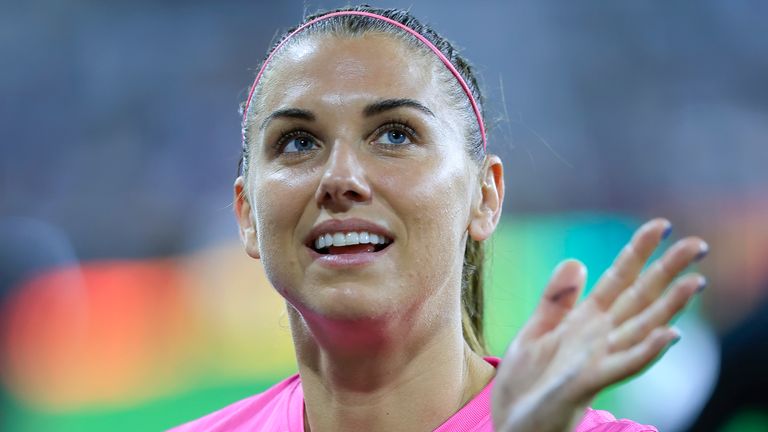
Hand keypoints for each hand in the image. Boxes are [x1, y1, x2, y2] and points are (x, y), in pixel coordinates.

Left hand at [491, 218, 707, 431]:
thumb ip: (556, 301)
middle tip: (698, 245)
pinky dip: (647, 351)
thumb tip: (579, 260)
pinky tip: (670, 335)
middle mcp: (599, 339)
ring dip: (669, 307)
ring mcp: (597, 360)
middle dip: (667, 271)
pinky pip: (623, 365)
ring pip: (640, 328)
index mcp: (585, 323)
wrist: (511, 425)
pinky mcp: (587, 383)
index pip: (618, 280)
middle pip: (639, 298)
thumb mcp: (534, 333)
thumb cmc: (525, 386)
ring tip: (695, 282)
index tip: (660, 225)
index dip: (638, 252)